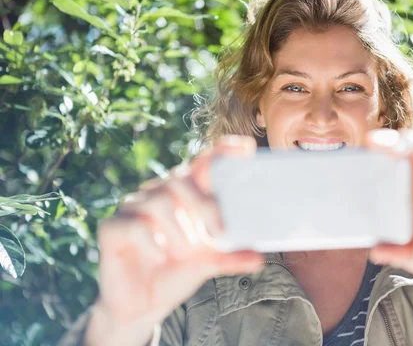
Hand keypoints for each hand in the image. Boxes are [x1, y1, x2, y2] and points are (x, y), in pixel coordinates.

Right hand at [93, 135, 263, 326]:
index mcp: (185, 195)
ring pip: (159, 200)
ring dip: (178, 232)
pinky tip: (159, 258)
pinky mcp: (111, 227)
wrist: (142, 306)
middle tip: (219, 233)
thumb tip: (258, 258)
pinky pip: (136, 226)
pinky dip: (153, 245)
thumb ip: (230, 256)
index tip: (245, 147)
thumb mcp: (207, 263)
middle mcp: (159, 193)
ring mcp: (133, 207)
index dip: (221, 151)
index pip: (202, 164)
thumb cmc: (176, 273)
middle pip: (180, 179)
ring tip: (184, 254)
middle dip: (204, 205)